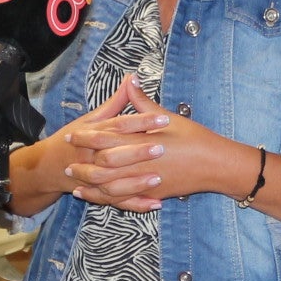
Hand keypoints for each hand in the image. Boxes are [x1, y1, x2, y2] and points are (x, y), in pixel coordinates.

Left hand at [60, 76, 249, 211]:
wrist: (214, 164)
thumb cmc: (193, 138)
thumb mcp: (167, 117)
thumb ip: (143, 102)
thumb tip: (130, 80)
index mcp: (140, 139)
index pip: (106, 136)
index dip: (87, 136)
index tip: (71, 134)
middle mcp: (139, 162)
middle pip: (102, 164)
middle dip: (82, 162)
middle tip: (65, 161)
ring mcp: (144, 181)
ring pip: (109, 186)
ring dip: (89, 185)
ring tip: (74, 183)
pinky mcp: (150, 194)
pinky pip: (123, 200)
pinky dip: (106, 200)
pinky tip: (94, 198)